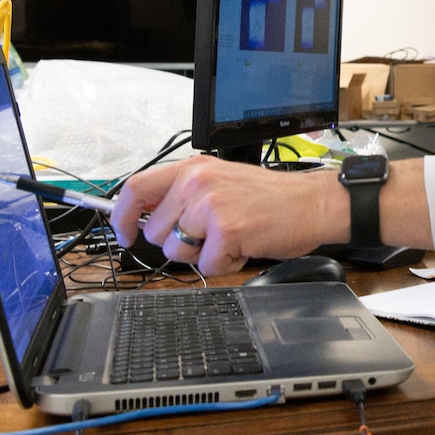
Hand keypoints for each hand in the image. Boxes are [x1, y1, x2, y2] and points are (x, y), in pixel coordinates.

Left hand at [112, 157, 347, 275]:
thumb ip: (185, 194)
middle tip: (212, 234)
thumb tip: (147, 219)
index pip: (136, 189)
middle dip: (180, 242)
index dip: (121, 217)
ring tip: (232, 237)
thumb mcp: (222, 181)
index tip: (125, 234)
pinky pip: (208, 266)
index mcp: (193, 168)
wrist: (314, 203)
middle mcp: (197, 182)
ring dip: (203, 255)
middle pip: (155, 231)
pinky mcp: (227, 230)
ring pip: (177, 252)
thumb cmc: (273, 198)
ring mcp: (211, 206)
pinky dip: (227, 264)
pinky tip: (246, 245)